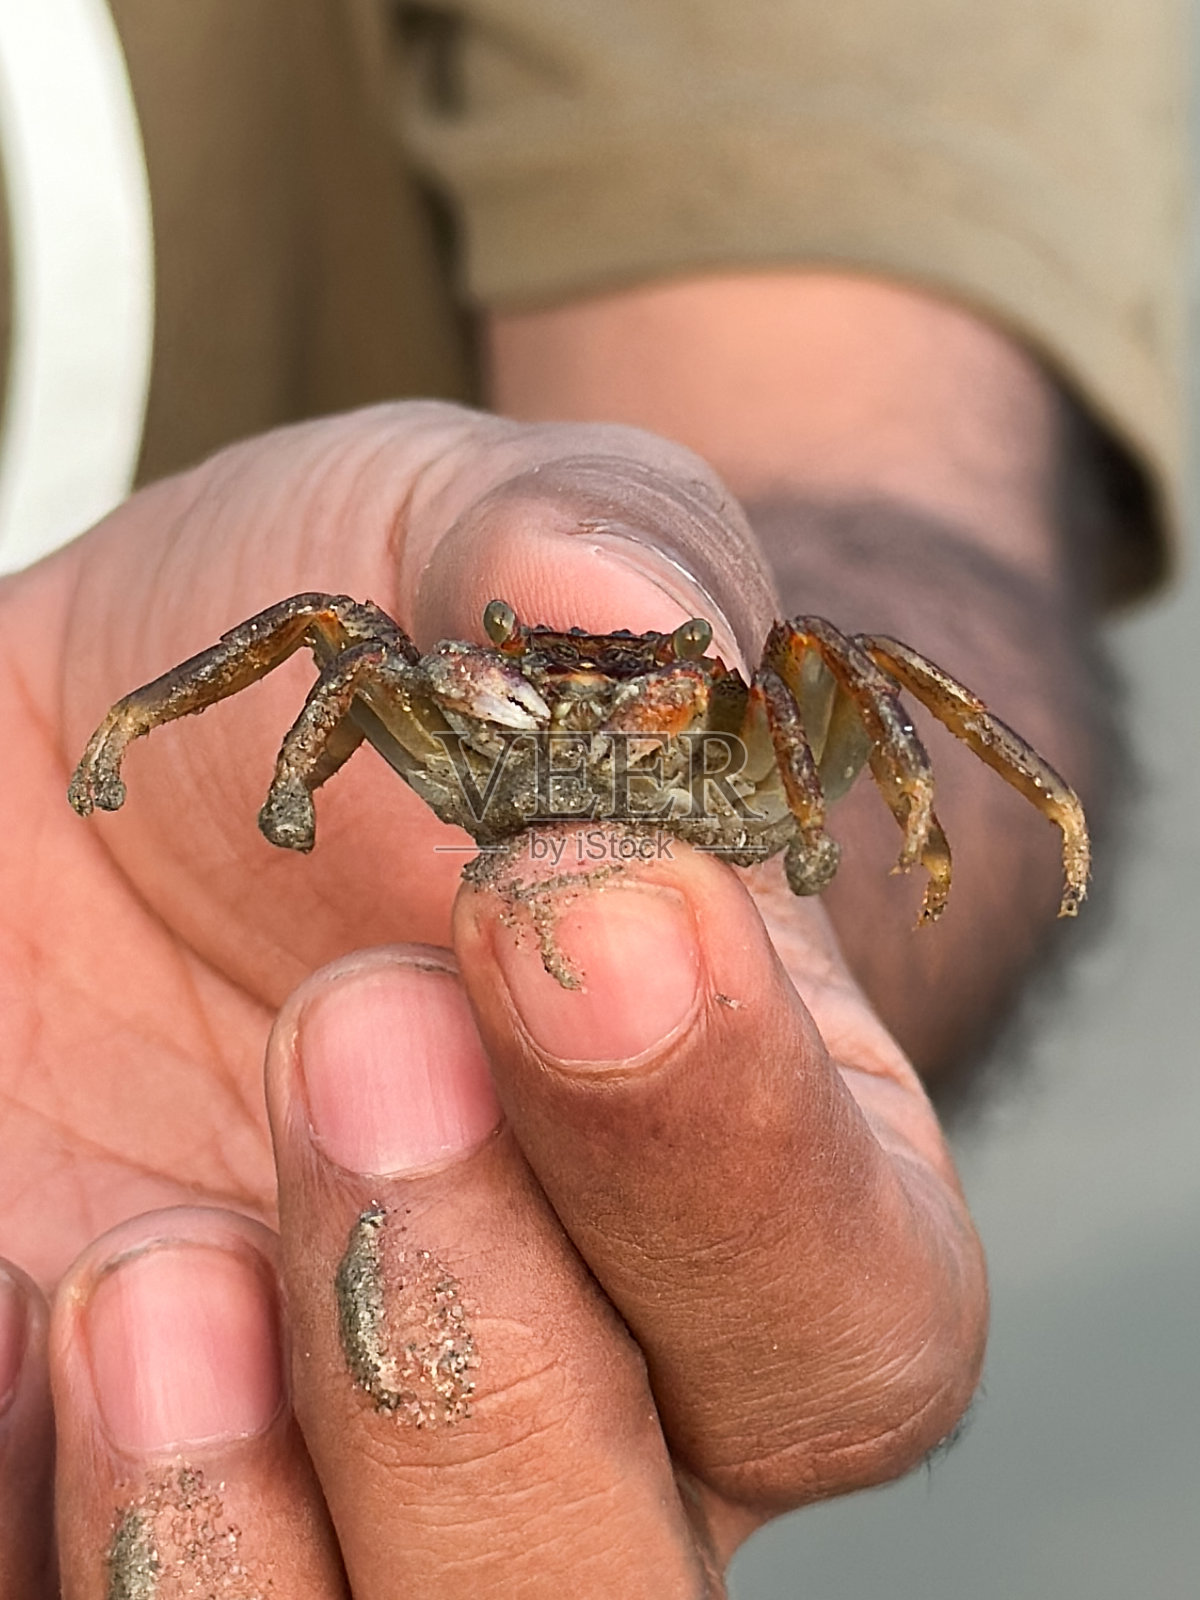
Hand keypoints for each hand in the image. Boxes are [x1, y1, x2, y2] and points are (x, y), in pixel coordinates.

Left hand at [0, 404, 984, 1592]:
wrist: (179, 747)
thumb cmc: (389, 654)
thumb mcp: (481, 545)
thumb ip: (591, 554)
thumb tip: (615, 604)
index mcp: (751, 1183)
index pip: (837, 1295)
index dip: (728, 1142)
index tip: (574, 904)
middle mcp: (577, 1386)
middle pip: (603, 1575)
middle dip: (479, 1352)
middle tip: (356, 1040)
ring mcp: (335, 1466)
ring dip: (251, 1533)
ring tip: (143, 1272)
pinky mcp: (112, 1475)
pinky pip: (63, 1595)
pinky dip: (46, 1506)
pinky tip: (15, 1312)